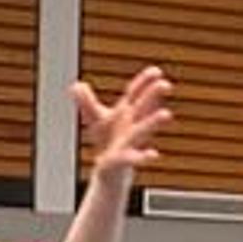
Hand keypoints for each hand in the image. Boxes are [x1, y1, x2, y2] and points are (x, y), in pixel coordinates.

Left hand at [73, 63, 173, 180]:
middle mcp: (132, 125)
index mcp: (127, 112)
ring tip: (167, 114)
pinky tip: (153, 155)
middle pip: (143, 108)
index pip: (135, 93)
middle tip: (166, 85)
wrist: (109, 170)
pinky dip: (143, 156)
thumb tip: (75, 86)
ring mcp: (130, 142)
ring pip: (142, 130)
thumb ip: (87, 102)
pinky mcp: (124, 160)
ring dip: (154, 122)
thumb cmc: (108, 141)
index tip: (157, 71)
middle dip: (153, 96)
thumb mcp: (96, 119)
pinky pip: (134, 157)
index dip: (144, 82)